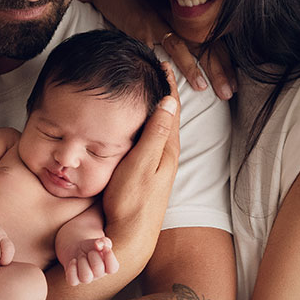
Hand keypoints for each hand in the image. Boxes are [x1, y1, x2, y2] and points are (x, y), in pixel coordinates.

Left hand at [60, 237, 118, 285]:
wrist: (78, 249)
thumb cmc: (92, 247)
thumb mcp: (101, 241)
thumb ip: (104, 242)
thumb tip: (97, 245)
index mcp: (108, 267)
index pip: (113, 268)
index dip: (109, 257)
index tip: (105, 248)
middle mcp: (98, 275)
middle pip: (98, 271)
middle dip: (93, 256)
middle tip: (90, 251)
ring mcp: (86, 278)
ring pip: (85, 277)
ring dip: (82, 262)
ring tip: (81, 256)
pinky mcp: (74, 279)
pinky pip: (72, 280)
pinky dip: (72, 269)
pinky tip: (73, 261)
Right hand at [76, 0, 235, 99]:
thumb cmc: (139, 2)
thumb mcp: (165, 13)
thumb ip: (178, 31)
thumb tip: (192, 58)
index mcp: (187, 16)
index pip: (213, 40)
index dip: (224, 63)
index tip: (233, 84)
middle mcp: (177, 18)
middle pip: (204, 44)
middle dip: (218, 70)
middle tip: (229, 93)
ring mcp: (159, 22)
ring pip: (182, 46)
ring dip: (193, 68)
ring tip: (204, 88)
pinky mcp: (141, 27)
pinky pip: (154, 50)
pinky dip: (162, 65)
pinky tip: (168, 82)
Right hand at [102, 66, 180, 232]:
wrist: (129, 237)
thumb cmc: (131, 201)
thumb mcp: (141, 163)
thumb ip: (155, 133)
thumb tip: (169, 101)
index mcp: (168, 149)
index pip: (171, 108)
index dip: (166, 84)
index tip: (161, 63)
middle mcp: (167, 155)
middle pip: (168, 114)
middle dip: (164, 90)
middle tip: (156, 68)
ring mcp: (159, 165)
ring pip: (161, 127)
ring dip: (157, 106)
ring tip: (150, 88)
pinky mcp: (149, 173)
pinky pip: (153, 139)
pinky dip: (149, 123)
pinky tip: (141, 124)